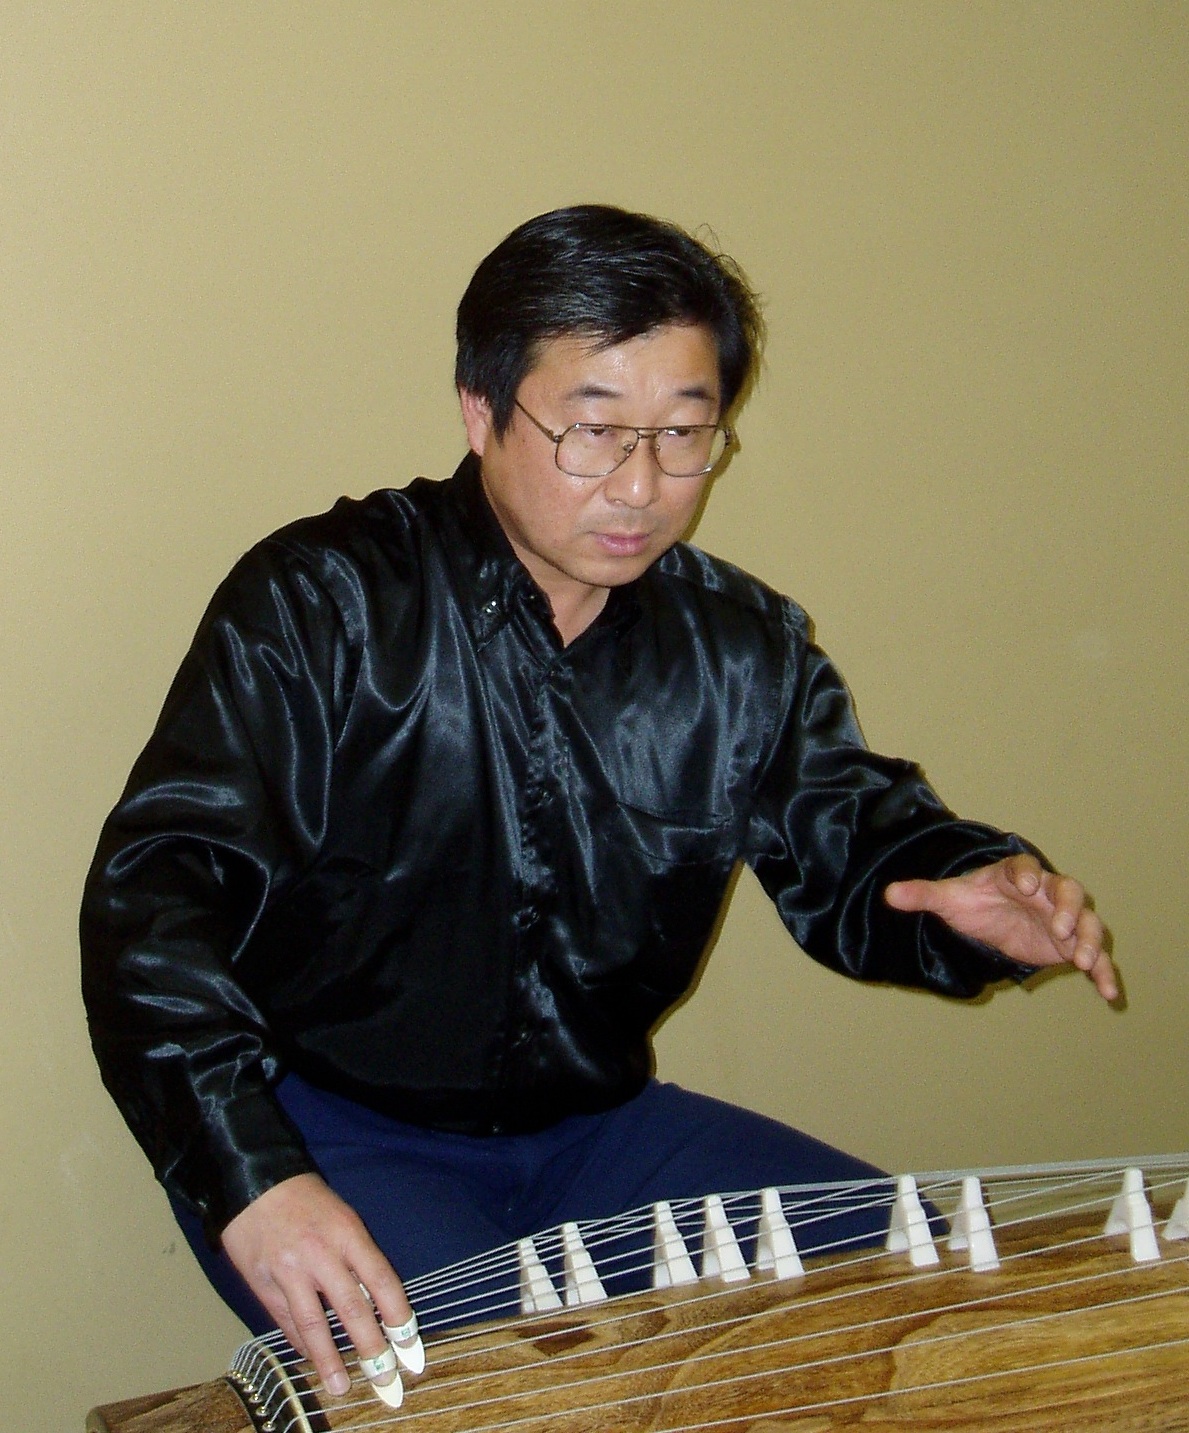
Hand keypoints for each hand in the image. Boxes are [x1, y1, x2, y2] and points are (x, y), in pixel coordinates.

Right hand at [220, 1173, 412, 1397]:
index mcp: (348, 1233)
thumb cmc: (306, 1200)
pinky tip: (311, 1359)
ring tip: (342, 1387)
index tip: (410, 1345)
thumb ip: (357, 1258)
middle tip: (385, 1380)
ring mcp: (289, 1271)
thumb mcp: (342, 1217)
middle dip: (371, 1348)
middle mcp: (320, 1254)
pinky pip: (286, 1321)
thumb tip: (374, 1304)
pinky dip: (300, 1343)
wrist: (253, 1184)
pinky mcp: (263, 1284)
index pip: (382, 1281)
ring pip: (313, 1324)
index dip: (398, 1317)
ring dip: (329, 1360)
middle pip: (352, 1308)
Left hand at [884, 853, 1115, 999]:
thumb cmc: (973, 902)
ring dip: (1091, 940)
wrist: (991, 919)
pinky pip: (1095, 957)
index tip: (1027, 887)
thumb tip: (888, 894)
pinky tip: (1110, 994)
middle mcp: (1046, 893)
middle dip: (1069, 908)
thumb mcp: (948, 899)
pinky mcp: (1070, 945)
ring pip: (1089, 922)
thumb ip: (922, 895)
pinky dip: (1105, 973)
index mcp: (1016, 875)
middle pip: (1068, 890)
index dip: (1029, 874)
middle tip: (1062, 927)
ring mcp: (1063, 918)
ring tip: (1086, 962)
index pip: (1025, 867)